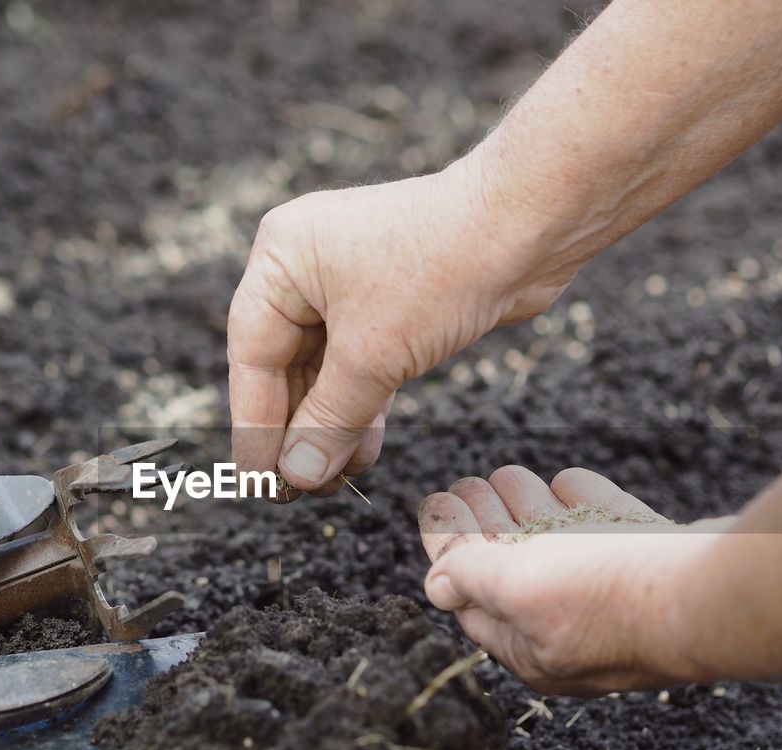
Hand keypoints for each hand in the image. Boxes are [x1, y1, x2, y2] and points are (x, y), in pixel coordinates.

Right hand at [227, 153, 574, 494]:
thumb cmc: (442, 268)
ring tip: (333, 482)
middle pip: (284, 365)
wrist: (529, 226)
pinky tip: (362, 453)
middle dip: (296, 430)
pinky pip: (361, 366)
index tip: (259, 480)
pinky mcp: (391, 303)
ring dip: (330, 427)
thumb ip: (328, 420)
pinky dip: (361, 409)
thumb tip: (296, 475)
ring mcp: (350, 283)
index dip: (254, 422)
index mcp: (283, 258)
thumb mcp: (373, 355)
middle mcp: (308, 265)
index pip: (252, 354)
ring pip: (325, 371)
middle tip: (297, 490)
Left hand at [419, 465, 728, 695]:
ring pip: (567, 549)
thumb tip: (435, 586)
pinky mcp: (661, 570)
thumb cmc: (612, 598)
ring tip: (511, 476)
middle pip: (519, 573)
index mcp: (535, 653)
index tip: (439, 509)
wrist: (721, 593)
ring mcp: (622, 602)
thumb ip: (471, 580)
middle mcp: (577, 636)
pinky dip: (590, 508)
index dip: (451, 554)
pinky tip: (571, 484)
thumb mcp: (518, 587)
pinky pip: (615, 534)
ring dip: (534, 510)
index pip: (474, 603)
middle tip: (469, 485)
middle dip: (490, 527)